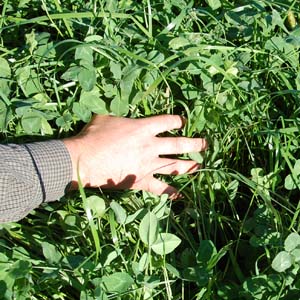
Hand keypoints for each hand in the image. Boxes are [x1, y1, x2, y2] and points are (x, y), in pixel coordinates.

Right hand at [63, 114, 207, 196]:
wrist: (84, 160)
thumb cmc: (94, 136)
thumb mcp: (106, 119)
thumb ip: (121, 119)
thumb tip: (122, 119)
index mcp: (144, 127)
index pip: (169, 121)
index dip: (178, 121)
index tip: (183, 122)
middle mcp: (151, 146)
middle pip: (180, 144)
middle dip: (195, 144)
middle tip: (205, 144)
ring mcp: (149, 165)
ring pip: (175, 166)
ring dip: (189, 166)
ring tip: (200, 166)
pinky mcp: (141, 180)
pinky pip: (160, 188)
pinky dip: (170, 191)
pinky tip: (179, 194)